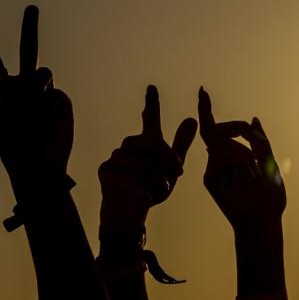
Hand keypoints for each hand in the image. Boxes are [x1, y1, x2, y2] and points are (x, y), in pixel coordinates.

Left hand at [0, 5, 72, 200]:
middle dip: (30, 29)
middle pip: (27, 53)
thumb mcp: (11, 118)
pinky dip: (52, 107)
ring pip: (44, 73)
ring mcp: (46, 95)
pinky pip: (58, 95)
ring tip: (35, 102)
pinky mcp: (62, 103)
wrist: (40, 170)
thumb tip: (49, 75)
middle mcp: (25, 89)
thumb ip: (26, 91)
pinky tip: (50, 123)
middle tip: (31, 7)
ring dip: (37, 82)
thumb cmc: (18, 149)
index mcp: (4, 94)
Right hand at [99, 85, 197, 227]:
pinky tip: (142, 191)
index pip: (150, 119)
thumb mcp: (171, 168)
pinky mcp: (106, 168)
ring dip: (156, 176)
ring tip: (161, 188)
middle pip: (153, 142)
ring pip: (142, 159)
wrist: (131, 212)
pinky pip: (129, 172)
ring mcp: (116, 156)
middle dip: (167, 159)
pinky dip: (141, 183)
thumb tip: (192, 119)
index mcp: (147, 144)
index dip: (152, 104)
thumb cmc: (150, 189)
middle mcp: (130, 146)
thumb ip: (181, 144)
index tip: (152, 87)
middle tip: (176, 174)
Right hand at [197, 88, 284, 232]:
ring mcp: (212, 170)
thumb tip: (253, 119)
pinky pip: (223, 155)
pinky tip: (247, 179)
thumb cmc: (269, 197)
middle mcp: (218, 162)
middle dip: (235, 130)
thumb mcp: (269, 162)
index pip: (217, 129)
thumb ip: (259, 141)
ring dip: (245, 156)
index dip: (207, 111)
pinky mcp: (209, 179)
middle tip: (252, 153)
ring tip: (253, 178)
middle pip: (219, 132)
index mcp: (233, 156)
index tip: (202, 92)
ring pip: (224, 143)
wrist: (262, 220)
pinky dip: (240, 162)